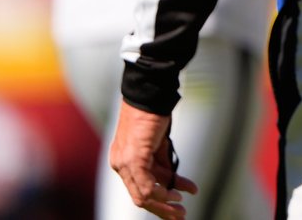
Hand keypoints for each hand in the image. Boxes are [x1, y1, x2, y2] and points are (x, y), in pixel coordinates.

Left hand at [109, 102, 197, 219]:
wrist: (149, 93)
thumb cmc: (152, 113)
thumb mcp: (157, 143)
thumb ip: (161, 163)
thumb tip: (171, 182)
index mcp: (121, 160)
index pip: (139, 187)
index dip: (159, 199)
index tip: (178, 202)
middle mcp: (119, 164)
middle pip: (140, 197)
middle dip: (162, 209)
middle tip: (180, 215)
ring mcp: (124, 162)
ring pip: (143, 196)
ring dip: (165, 205)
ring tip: (182, 210)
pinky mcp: (134, 158)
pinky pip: (147, 186)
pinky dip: (162, 194)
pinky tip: (177, 195)